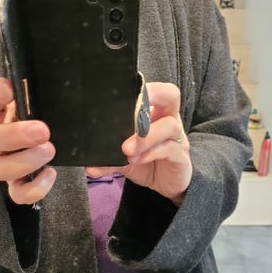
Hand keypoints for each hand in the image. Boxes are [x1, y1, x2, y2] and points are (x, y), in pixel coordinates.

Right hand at [0, 77, 56, 204]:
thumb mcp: (51, 104)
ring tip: (50, 151)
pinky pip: (18, 194)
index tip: (9, 88)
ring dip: (24, 161)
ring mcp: (5, 164)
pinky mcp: (18, 185)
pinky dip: (34, 188)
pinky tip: (51, 173)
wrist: (54, 142)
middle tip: (43, 131)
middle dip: (14, 135)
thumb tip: (75, 100)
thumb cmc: (50, 118)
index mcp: (2, 113)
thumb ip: (56, 98)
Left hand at [86, 82, 191, 204]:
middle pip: (171, 95)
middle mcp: (170, 120)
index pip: (154, 90)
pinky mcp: (181, 156)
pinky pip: (169, 149)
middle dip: (155, 94)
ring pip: (169, 126)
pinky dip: (150, 153)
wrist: (167, 185)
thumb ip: (110, 159)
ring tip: (127, 150)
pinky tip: (137, 160)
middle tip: (134, 108)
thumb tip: (90, 165)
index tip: (123, 92)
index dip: (143, 87)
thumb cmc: (148, 163)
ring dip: (146, 137)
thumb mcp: (125, 160)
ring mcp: (178, 138)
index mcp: (156, 114)